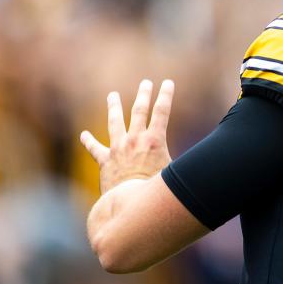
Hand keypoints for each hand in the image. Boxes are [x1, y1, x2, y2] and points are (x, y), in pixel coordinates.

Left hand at [80, 79, 174, 193]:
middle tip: (145, 83)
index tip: (168, 83)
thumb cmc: (155, 191)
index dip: (166, 95)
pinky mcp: (105, 160)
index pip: (162, 112)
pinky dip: (89, 141)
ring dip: (114, 106)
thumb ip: (180, 163)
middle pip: (139, 110)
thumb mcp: (173, 173)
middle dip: (143, 94)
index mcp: (154, 141)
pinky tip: (84, 134)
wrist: (129, 201)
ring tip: (112, 95)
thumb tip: (198, 163)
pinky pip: (94, 148)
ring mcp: (118, 148)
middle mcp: (135, 140)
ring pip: (114, 121)